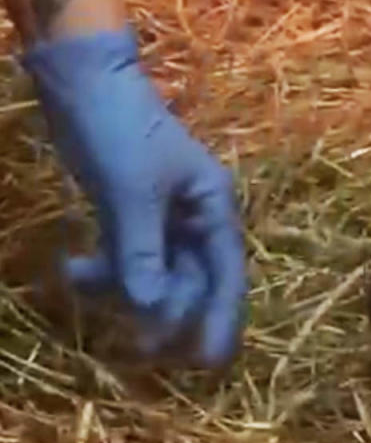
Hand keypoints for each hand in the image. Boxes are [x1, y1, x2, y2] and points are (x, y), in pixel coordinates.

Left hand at [21, 26, 245, 367]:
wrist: (82, 82)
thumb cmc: (120, 130)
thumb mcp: (132, 191)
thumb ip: (142, 252)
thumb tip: (150, 311)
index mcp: (214, 208)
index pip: (227, 274)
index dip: (223, 318)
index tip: (213, 361)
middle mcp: (195, 219)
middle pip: (191, 282)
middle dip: (166, 313)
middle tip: (142, 350)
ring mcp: (162, 220)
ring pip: (154, 276)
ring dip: (121, 290)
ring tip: (79, 281)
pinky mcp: (130, 217)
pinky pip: (125, 260)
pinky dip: (102, 271)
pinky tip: (71, 266)